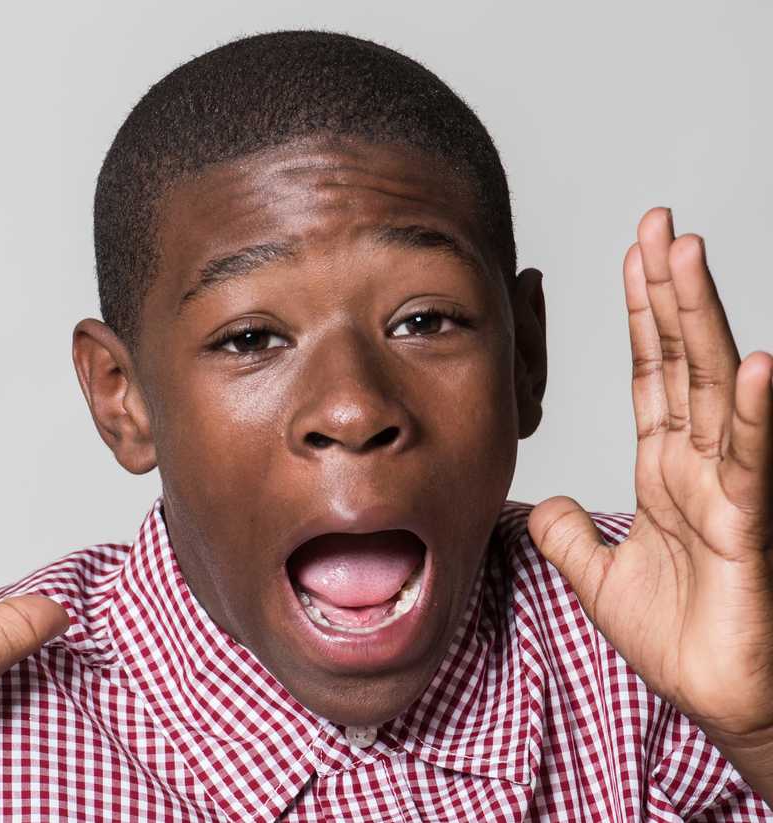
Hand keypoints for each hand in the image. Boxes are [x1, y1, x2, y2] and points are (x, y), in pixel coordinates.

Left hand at [528, 207, 772, 741]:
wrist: (726, 703)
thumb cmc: (680, 640)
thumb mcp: (601, 577)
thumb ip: (570, 536)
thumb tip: (541, 504)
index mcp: (667, 468)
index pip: (651, 372)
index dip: (641, 314)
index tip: (633, 255)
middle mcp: (702, 464)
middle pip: (682, 359)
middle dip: (667, 289)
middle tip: (658, 221)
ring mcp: (730, 488)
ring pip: (716, 386)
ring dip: (702, 319)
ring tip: (688, 254)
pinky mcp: (751, 527)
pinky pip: (754, 460)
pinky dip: (757, 410)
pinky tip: (756, 362)